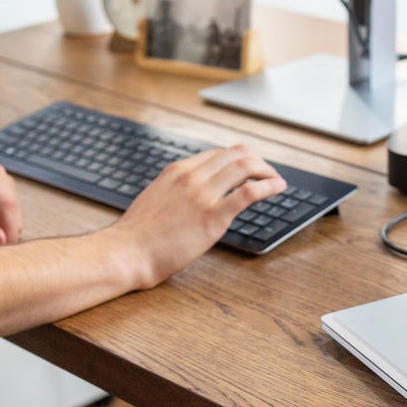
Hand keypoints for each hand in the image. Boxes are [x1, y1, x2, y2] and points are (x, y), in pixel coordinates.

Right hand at [109, 145, 284, 286]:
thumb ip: (175, 192)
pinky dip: (269, 186)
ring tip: (277, 180)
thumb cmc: (138, 235)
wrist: (128, 251)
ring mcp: (203, 194)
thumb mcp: (155, 199)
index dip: (238, 160)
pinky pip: (249, 192)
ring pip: (245, 166)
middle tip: (268, 173)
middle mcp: (192, 176)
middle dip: (257, 161)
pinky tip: (278, 188)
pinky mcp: (213, 216)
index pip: (217, 154)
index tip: (249, 171)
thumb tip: (190, 198)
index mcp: (177, 171)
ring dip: (267, 170)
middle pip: (235, 155)